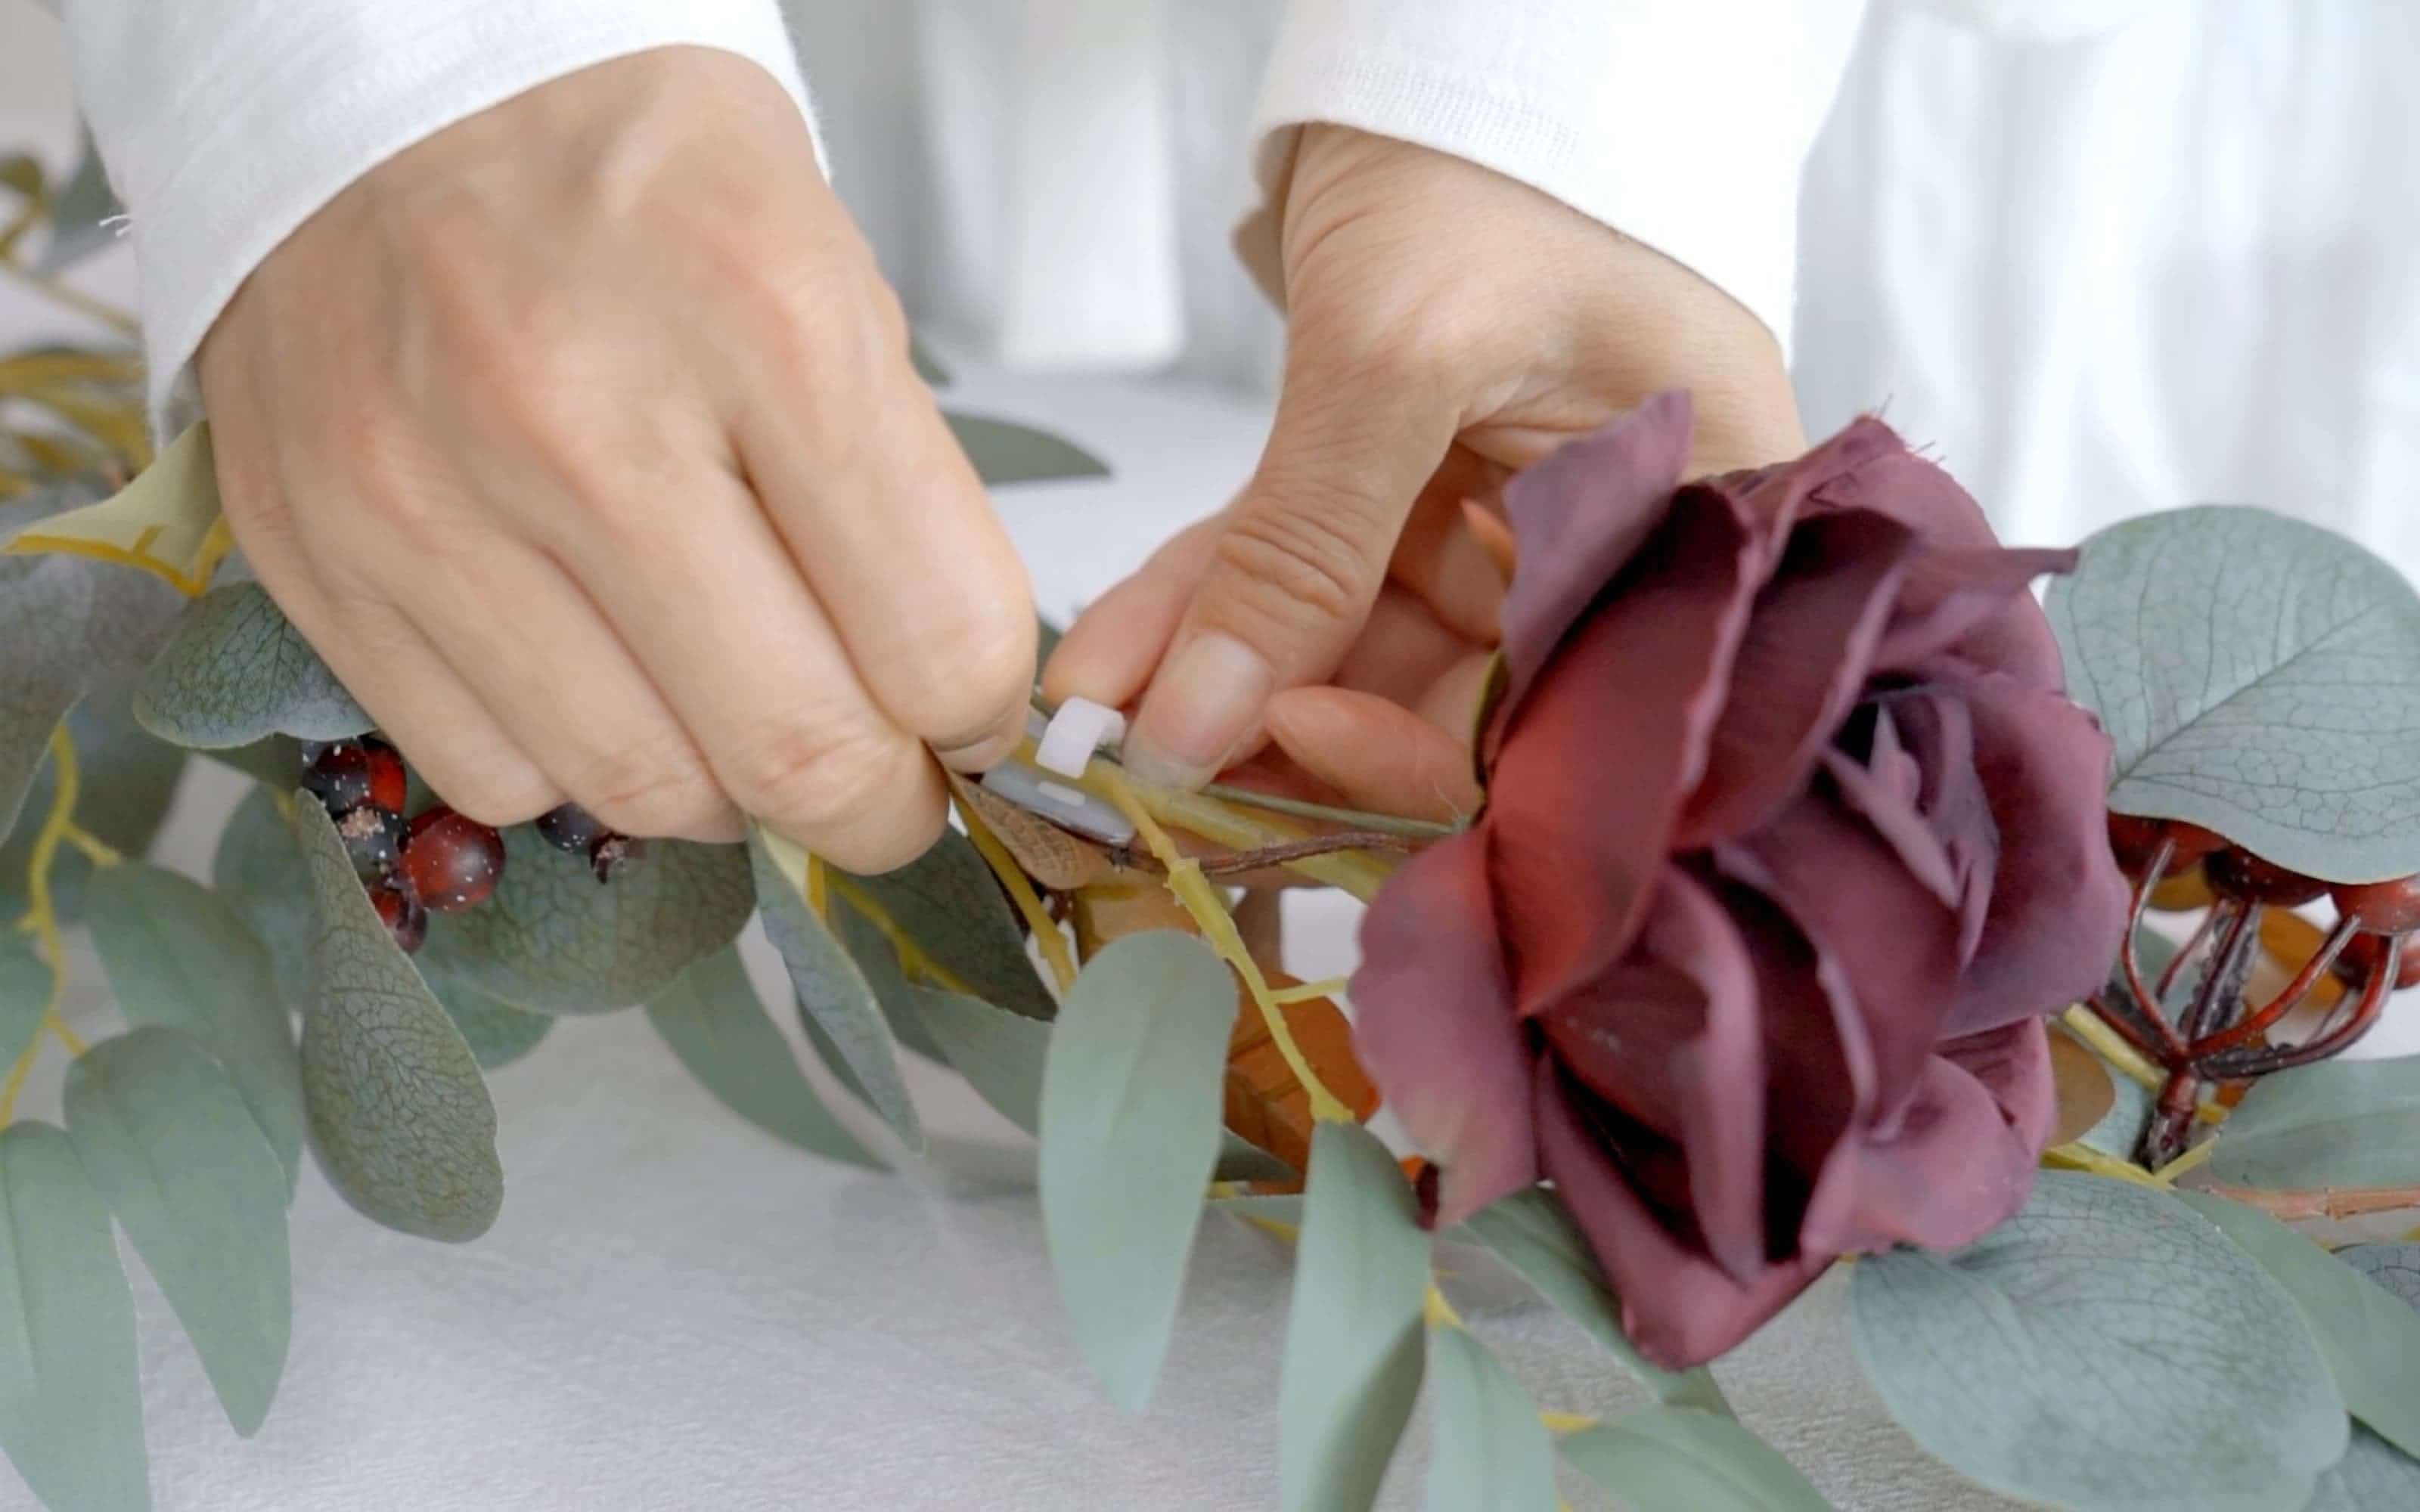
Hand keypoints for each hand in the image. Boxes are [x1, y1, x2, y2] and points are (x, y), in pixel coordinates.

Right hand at [199, 48, 1033, 871]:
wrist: (378, 86)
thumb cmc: (637, 181)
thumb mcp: (827, 272)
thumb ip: (897, 491)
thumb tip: (948, 704)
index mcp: (762, 315)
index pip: (936, 638)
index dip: (980, 716)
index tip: (972, 718)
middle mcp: (581, 417)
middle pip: (792, 751)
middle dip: (876, 803)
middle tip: (888, 784)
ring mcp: (426, 496)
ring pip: (640, 787)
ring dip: (725, 790)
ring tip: (738, 711)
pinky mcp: (316, 556)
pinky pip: (493, 772)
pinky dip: (571, 760)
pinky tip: (596, 671)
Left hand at [1046, 125, 1804, 789]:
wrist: (1448, 35)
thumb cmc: (1491, 161)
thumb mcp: (1396, 357)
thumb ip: (1302, 556)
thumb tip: (1194, 736)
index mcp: (1696, 521)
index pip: (1564, 711)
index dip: (1422, 752)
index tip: (1281, 737)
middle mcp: (1618, 546)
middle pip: (1455, 699)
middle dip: (1284, 724)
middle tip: (1148, 759)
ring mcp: (1514, 523)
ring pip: (1359, 648)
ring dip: (1222, 676)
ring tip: (1098, 706)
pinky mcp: (1422, 495)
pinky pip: (1314, 579)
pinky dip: (1217, 607)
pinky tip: (1121, 650)